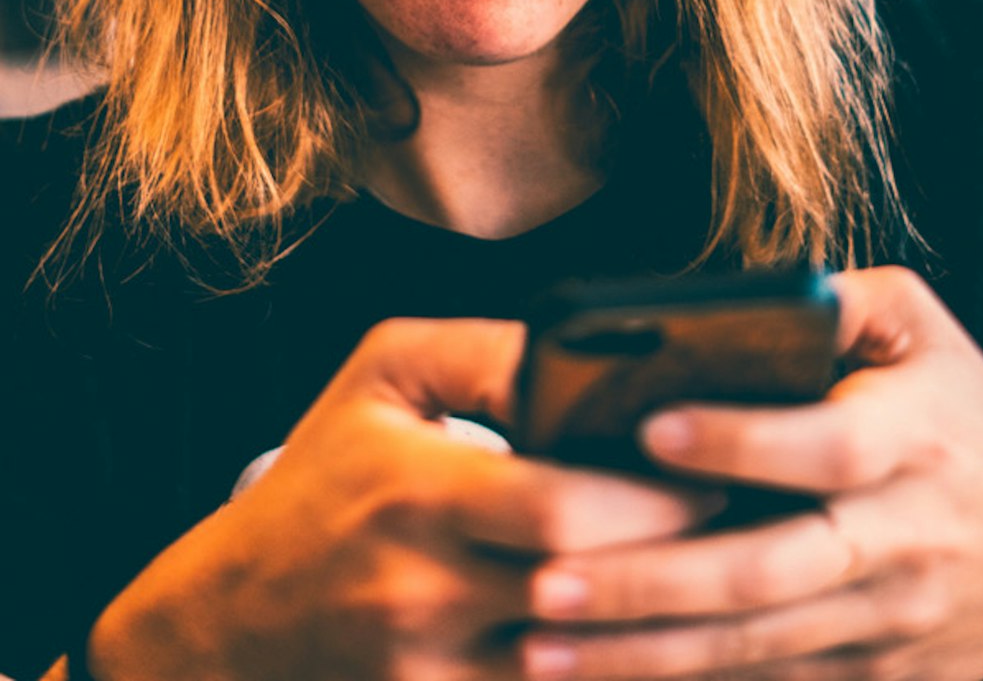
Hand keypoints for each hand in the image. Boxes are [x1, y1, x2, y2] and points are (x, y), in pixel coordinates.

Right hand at [86, 317, 715, 680]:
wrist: (229, 625)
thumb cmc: (322, 482)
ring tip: (716, 585)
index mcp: (412, 492)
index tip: (710, 475)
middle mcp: (421, 594)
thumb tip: (581, 354)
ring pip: (580, 664)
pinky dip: (604, 673)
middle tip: (737, 527)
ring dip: (653, 628)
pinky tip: (648, 641)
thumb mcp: (381, 376)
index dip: (650, 497)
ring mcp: (429, 675)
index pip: (560, 506)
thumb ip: (484, 352)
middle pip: (585, 589)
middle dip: (674, 560)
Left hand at [524, 267, 982, 678]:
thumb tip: (751, 296)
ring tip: (539, 644)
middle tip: (545, 576)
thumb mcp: (923, 331)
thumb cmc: (961, 412)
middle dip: (649, 579)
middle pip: (767, 571)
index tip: (647, 431)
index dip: (739, 443)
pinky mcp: (878, 676)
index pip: (824, 449)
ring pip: (755, 647)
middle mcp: (900, 540)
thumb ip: (841, 301)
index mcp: (912, 442)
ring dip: (643, 652)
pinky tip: (605, 680)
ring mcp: (889, 623)